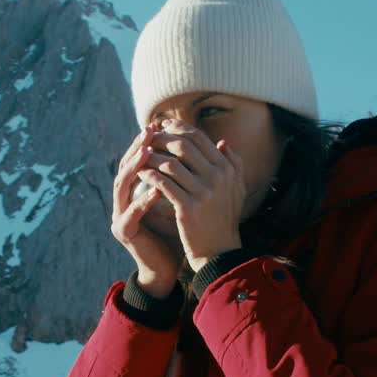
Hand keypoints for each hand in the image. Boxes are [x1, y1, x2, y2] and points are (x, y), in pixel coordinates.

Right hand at [111, 122, 184, 297]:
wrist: (169, 266)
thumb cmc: (179, 230)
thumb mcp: (187, 196)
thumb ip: (195, 172)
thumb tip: (222, 144)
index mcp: (136, 188)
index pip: (139, 158)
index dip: (149, 140)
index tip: (163, 124)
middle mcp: (123, 199)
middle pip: (125, 166)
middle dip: (137, 147)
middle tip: (149, 131)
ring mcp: (120, 214)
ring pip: (121, 185)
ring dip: (134, 167)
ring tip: (148, 152)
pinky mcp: (123, 231)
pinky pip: (131, 213)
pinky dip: (143, 200)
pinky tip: (156, 190)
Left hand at [135, 118, 244, 271]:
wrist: (219, 251)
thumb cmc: (224, 218)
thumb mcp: (236, 190)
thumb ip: (233, 164)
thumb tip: (224, 142)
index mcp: (227, 168)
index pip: (199, 138)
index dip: (178, 128)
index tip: (163, 126)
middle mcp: (217, 177)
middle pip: (183, 146)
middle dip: (162, 138)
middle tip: (147, 137)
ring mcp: (203, 192)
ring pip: (171, 164)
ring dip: (152, 156)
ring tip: (140, 155)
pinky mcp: (188, 207)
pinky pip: (163, 184)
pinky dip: (150, 175)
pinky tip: (141, 173)